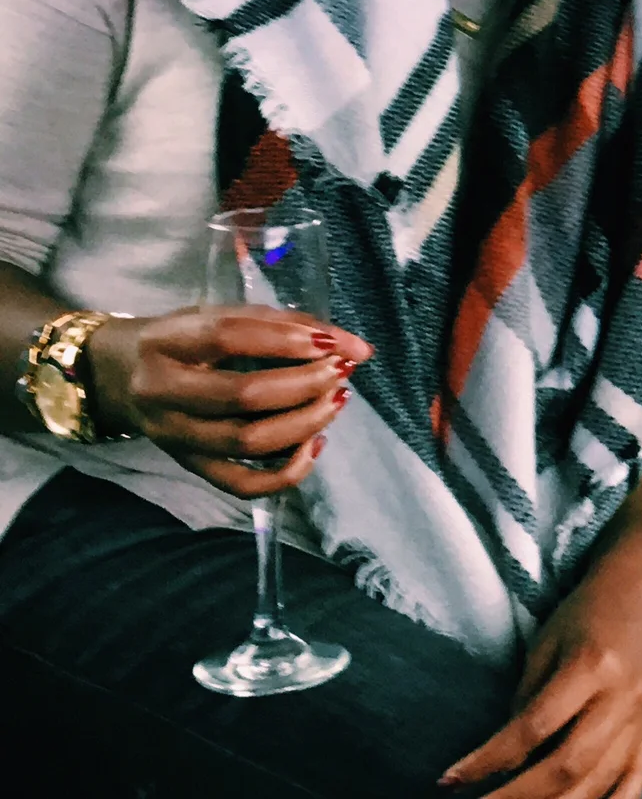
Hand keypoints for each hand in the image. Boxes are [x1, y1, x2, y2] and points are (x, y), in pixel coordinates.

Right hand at [87, 306, 372, 497]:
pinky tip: (316, 442)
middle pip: (241, 396)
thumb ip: (290, 325)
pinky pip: (242, 484)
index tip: (330, 343)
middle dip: (304, 384)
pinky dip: (288, 471)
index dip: (286, 340)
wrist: (124, 376)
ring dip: (304, 423)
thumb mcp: (224, 316)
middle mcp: (162, 392)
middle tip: (339, 371)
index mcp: (167, 341)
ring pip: (246, 442)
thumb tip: (358, 349)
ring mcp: (174, 436)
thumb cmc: (187, 340)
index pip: (227, 336)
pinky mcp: (189, 467)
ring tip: (336, 400)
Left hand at [442, 542, 641, 798]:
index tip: (449, 781)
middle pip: (567, 767)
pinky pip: (633, 783)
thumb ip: (528, 697)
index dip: (489, 759)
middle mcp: (620, 701)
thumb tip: (504, 754)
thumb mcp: (547, 641)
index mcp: (591, 668)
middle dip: (515, 797)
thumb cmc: (588, 607)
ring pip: (598, 784)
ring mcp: (640, 721)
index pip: (533, 728)